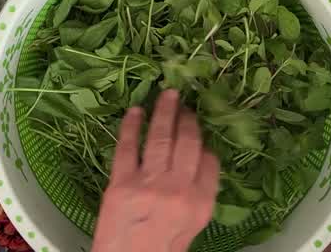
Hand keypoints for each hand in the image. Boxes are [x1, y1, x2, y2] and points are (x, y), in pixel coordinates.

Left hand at [91, 90, 220, 251]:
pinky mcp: (120, 184)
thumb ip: (195, 196)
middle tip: (185, 102)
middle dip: (187, 119)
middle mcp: (178, 190)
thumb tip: (196, 164)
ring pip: (160, 139)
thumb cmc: (160, 251)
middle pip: (187, 144)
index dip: (204, 143)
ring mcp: (149, 185)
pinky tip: (134, 111)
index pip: (210, 163)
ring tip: (166, 94)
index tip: (198, 129)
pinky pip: (127, 147)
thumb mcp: (191, 229)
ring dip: (164, 112)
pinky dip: (130, 127)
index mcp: (200, 204)